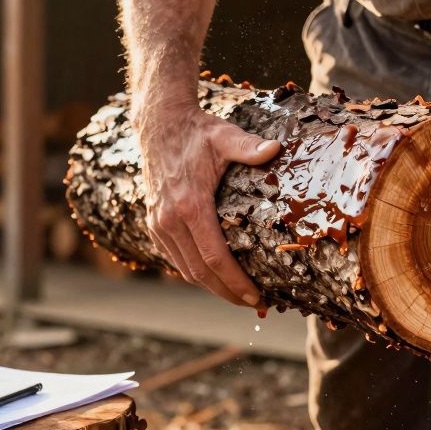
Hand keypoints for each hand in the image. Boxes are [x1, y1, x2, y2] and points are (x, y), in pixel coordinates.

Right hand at [136, 102, 281, 308]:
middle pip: (200, 272)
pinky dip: (195, 272)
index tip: (255, 296)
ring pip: (186, 269)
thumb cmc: (197, 132)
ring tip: (238, 296)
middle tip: (254, 304)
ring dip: (211, 287)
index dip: (235, 282)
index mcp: (189, 205)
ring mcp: (159, 224)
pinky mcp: (154, 224)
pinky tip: (215, 277)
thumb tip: (277, 148)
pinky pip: (175, 258)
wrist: (159, 125)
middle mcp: (169, 220)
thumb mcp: (225, 136)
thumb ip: (250, 147)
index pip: (214, 257)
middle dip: (227, 293)